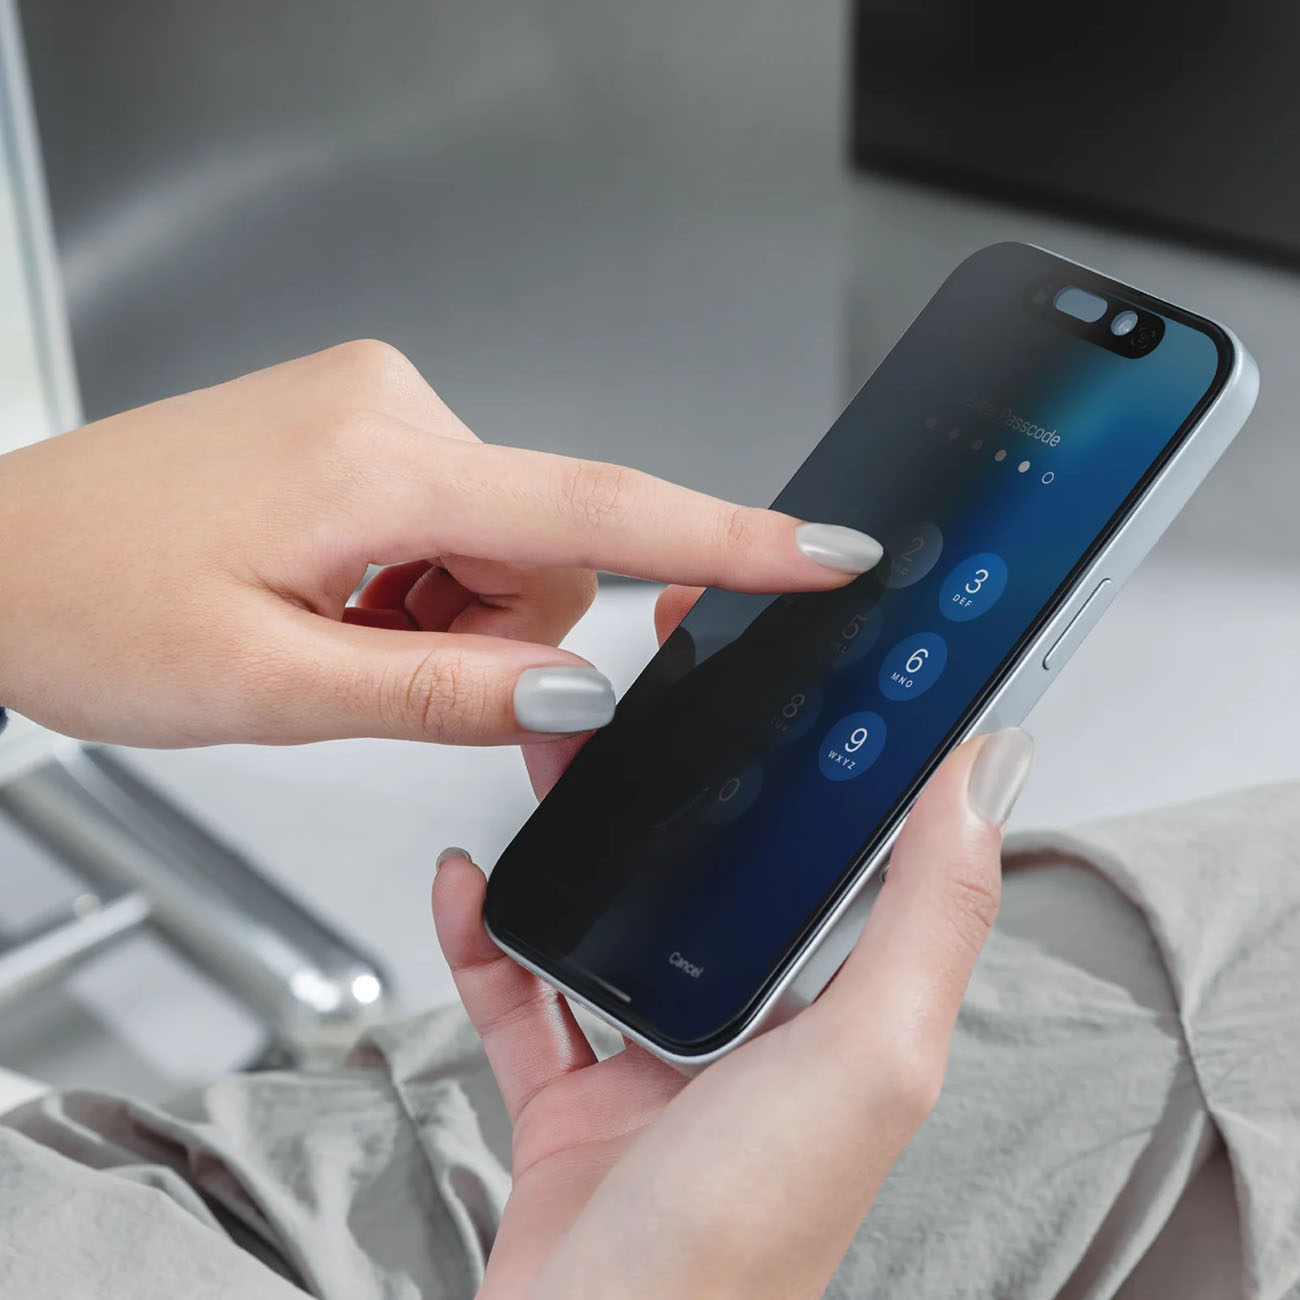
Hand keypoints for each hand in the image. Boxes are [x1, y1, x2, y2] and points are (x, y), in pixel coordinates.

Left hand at [0, 342, 880, 746]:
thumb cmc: (80, 600)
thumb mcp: (271, 687)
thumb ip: (443, 690)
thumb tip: (575, 689)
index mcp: (379, 464)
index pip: (598, 509)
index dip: (726, 539)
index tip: (824, 550)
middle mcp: (392, 412)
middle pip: (543, 553)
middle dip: (485, 634)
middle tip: (367, 661)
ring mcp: (376, 413)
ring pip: (496, 549)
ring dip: (440, 616)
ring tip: (330, 630)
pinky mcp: (360, 430)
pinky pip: (449, 524)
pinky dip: (413, 584)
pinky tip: (329, 595)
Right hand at [433, 588, 1033, 1299]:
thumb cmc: (736, 1246)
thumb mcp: (867, 1056)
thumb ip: (927, 915)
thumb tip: (986, 777)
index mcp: (834, 1013)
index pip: (836, 854)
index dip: (816, 757)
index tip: (789, 673)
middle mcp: (749, 1034)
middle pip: (710, 872)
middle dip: (678, 782)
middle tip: (649, 698)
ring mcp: (654, 1063)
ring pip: (609, 913)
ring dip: (578, 835)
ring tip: (553, 755)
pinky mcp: (570, 1096)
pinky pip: (519, 991)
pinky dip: (488, 935)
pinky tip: (471, 881)